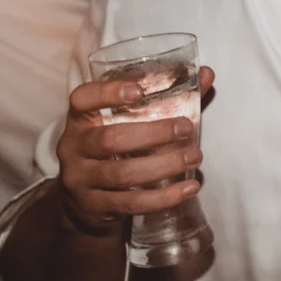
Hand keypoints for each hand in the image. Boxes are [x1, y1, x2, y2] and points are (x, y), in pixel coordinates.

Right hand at [56, 65, 212, 236]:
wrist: (84, 205)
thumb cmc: (116, 150)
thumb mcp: (130, 122)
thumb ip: (167, 99)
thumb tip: (206, 73)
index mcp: (81, 119)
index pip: (82, 99)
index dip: (107, 93)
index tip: (139, 90)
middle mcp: (74, 147)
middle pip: (110, 139)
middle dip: (153, 134)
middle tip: (187, 128)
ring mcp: (80, 179)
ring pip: (122, 174)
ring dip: (164, 166)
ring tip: (195, 157)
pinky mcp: (94, 206)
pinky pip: (131, 203)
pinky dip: (164, 197)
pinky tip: (189, 188)